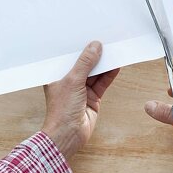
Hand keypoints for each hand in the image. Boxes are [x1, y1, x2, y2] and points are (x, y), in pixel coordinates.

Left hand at [42, 41, 118, 159]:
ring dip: (104, 65)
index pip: (70, 58)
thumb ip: (85, 63)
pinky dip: (109, 76)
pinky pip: (102, 84)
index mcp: (57, 76)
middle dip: (95, 56)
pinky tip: (116, 67)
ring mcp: (82, 90)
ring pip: (95, 74)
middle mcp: (69, 82)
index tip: (91, 39)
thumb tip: (95, 47)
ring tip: (114, 52)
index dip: (80, 49)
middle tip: (106, 44)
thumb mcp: (73, 81)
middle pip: (85, 65)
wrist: (68, 134)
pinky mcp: (92, 98)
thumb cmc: (62, 110)